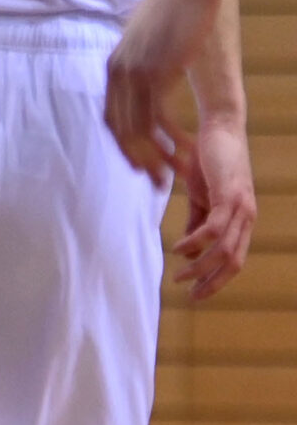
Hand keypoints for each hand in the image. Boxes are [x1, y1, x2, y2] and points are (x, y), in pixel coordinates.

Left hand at [106, 0, 228, 180]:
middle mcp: (118, 73)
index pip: (111, 120)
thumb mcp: (150, 39)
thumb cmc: (175, 6)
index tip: (142, 166)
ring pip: (139, 130)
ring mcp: (135, 73)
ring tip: (177, 176)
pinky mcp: (157, 71)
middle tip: (159, 184)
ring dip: (159, 156)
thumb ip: (143, 62)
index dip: (126, 147)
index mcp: (114, 68)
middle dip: (141, 160)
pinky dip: (173, 139)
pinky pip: (160, 118)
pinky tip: (189, 151)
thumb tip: (149, 77)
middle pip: (121, 131)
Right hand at [172, 117, 256, 301]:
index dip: (216, 280)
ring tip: (178, 276)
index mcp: (241, 220)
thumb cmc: (210, 161)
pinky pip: (212, 228)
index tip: (195, 293)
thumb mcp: (201, 197)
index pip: (234, 259)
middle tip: (189, 295)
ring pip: (223, 249)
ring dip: (200, 267)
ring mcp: (240, 207)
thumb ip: (196, 222)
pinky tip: (177, 248)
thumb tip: (188, 249)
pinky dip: (194, 242)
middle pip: (233, 262)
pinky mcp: (228, 195)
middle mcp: (246, 217)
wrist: (220, 128)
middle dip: (211, 283)